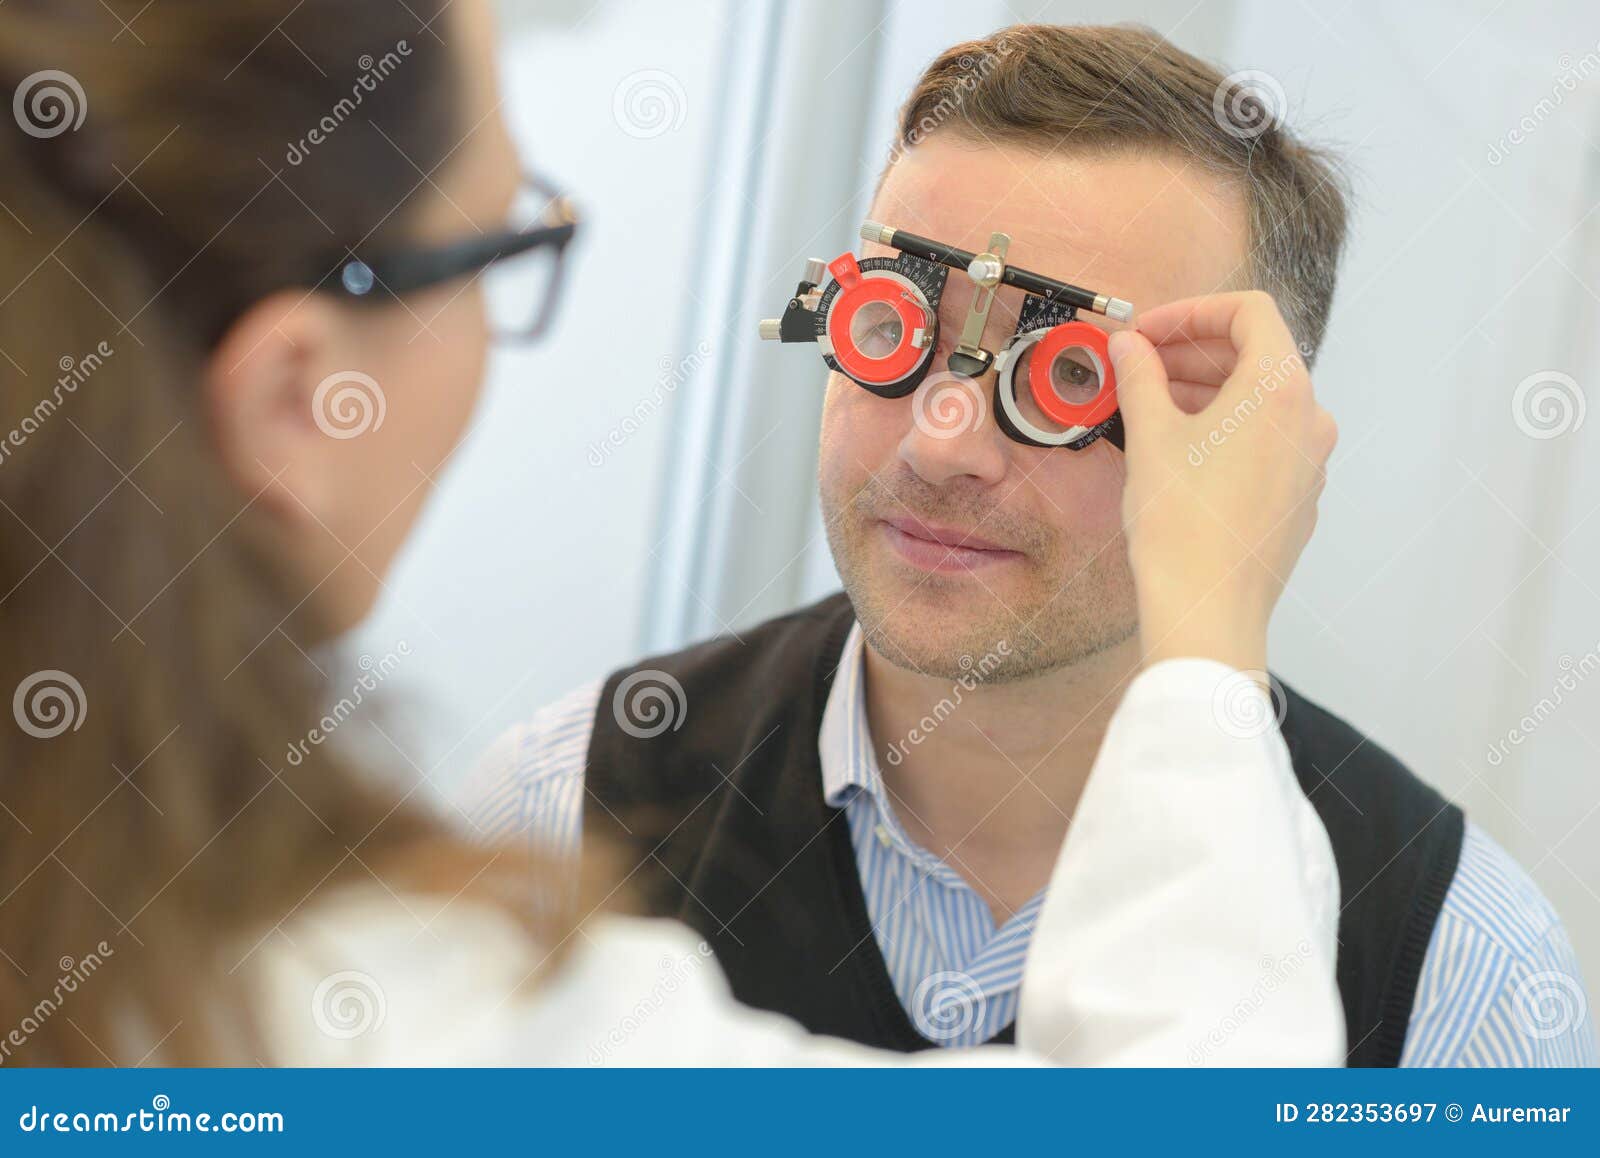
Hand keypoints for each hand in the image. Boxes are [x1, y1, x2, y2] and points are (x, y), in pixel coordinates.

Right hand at [1106, 291, 1337, 674]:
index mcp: (1280, 390)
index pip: (1248, 313)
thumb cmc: (1184, 528)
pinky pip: (1265, 441)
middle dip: (1192, 353)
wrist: (1208, 610)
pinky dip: (1225, 429)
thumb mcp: (1150, 436)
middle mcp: (1309, 420)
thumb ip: (1140, 377)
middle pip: (1256, 356)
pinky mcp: (1298, 497)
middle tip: (1139, 365)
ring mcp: (1309, 462)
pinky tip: (1180, 450)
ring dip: (1206, 391)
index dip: (1191, 312)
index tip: (1149, 331)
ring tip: (1150, 407)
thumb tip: (1129, 348)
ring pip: (1259, 402)